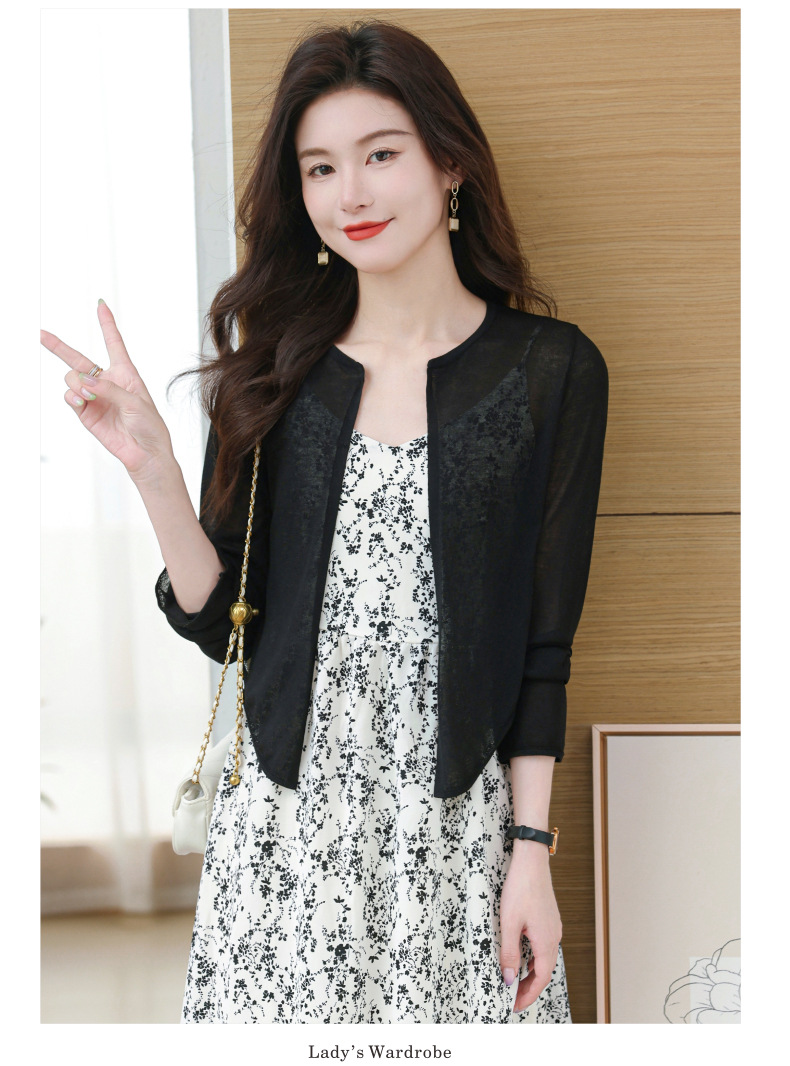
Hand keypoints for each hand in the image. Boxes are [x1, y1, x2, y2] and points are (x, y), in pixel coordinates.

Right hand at [41, 300, 175, 481]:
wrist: (145, 453)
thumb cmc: (149, 426)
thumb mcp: (135, 403)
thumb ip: (110, 389)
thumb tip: (85, 381)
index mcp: (125, 373)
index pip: (114, 343)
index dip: (107, 324)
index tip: (101, 305)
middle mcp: (107, 382)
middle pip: (78, 358)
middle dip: (59, 346)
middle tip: (42, 334)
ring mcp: (94, 397)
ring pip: (72, 379)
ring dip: (76, 384)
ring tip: (88, 397)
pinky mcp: (85, 412)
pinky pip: (70, 397)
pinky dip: (72, 397)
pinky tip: (82, 402)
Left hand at [499, 853, 562, 1013]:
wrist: (531, 860)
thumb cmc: (520, 888)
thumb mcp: (509, 923)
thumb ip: (509, 953)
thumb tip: (509, 979)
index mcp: (547, 942)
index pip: (541, 979)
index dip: (528, 995)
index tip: (515, 1006)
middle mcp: (554, 937)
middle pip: (544, 971)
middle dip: (528, 987)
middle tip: (512, 998)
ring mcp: (553, 927)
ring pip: (544, 958)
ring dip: (531, 972)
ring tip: (515, 981)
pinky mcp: (549, 918)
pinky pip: (543, 945)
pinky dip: (533, 958)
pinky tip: (522, 956)